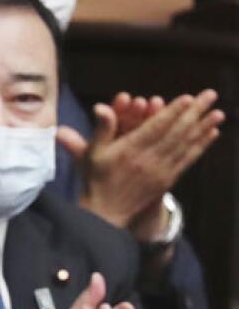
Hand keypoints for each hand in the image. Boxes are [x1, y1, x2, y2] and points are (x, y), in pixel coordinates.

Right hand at [57, 89, 222, 231]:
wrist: (105, 213)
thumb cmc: (96, 179)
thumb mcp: (91, 152)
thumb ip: (102, 128)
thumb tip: (100, 108)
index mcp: (129, 150)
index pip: (155, 127)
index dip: (172, 112)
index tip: (187, 98)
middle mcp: (147, 160)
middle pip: (176, 132)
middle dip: (195, 112)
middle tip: (210, 95)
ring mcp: (160, 171)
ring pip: (185, 145)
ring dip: (203, 127)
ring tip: (218, 113)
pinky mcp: (167, 180)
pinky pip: (187, 160)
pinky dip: (201, 146)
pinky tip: (211, 133)